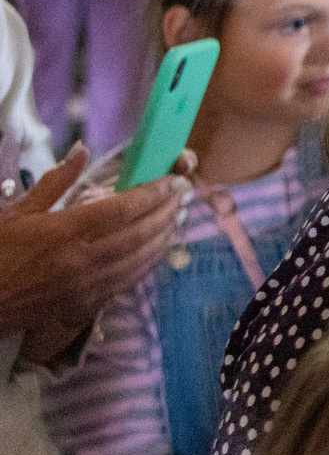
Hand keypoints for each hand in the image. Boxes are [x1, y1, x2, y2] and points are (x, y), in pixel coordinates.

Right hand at [0, 147, 188, 369]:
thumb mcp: (17, 213)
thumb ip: (55, 182)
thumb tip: (81, 150)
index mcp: (62, 231)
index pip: (122, 209)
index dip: (154, 193)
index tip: (175, 181)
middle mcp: (80, 259)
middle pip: (139, 233)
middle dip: (167, 212)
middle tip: (185, 195)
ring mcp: (86, 285)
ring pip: (140, 259)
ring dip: (164, 237)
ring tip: (179, 218)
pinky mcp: (85, 304)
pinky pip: (128, 281)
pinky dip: (148, 263)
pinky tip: (158, 250)